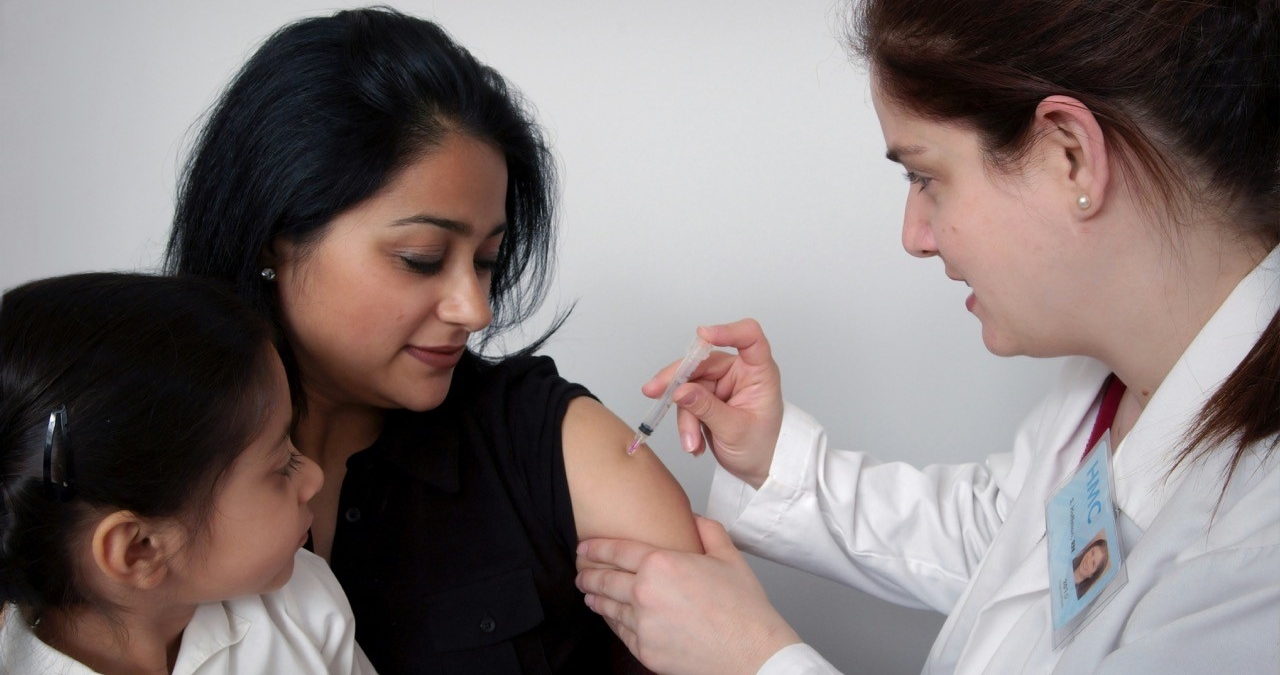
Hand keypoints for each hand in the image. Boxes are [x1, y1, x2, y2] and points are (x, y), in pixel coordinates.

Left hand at [576, 516, 800, 674]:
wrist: (752, 655)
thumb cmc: (744, 610)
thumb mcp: (729, 557)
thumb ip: (708, 531)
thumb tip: (694, 518)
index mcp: (662, 564)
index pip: (616, 552)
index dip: (595, 548)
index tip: (583, 548)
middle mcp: (645, 593)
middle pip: (604, 581)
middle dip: (588, 575)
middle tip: (581, 573)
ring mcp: (642, 624)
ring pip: (608, 608)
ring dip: (595, 599)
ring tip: (589, 595)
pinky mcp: (645, 650)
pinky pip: (620, 632)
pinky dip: (612, 623)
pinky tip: (611, 619)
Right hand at [647, 319, 782, 487]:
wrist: (758, 469)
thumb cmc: (761, 447)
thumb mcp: (734, 430)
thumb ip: (707, 408)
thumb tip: (680, 391)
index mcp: (758, 372)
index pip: (748, 337)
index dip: (726, 331)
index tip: (702, 334)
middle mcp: (739, 372)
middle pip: (702, 362)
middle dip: (679, 382)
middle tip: (655, 393)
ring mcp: (721, 384)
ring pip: (688, 386)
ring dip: (685, 416)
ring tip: (692, 443)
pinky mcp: (706, 397)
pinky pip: (685, 402)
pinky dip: (686, 423)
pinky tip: (694, 442)